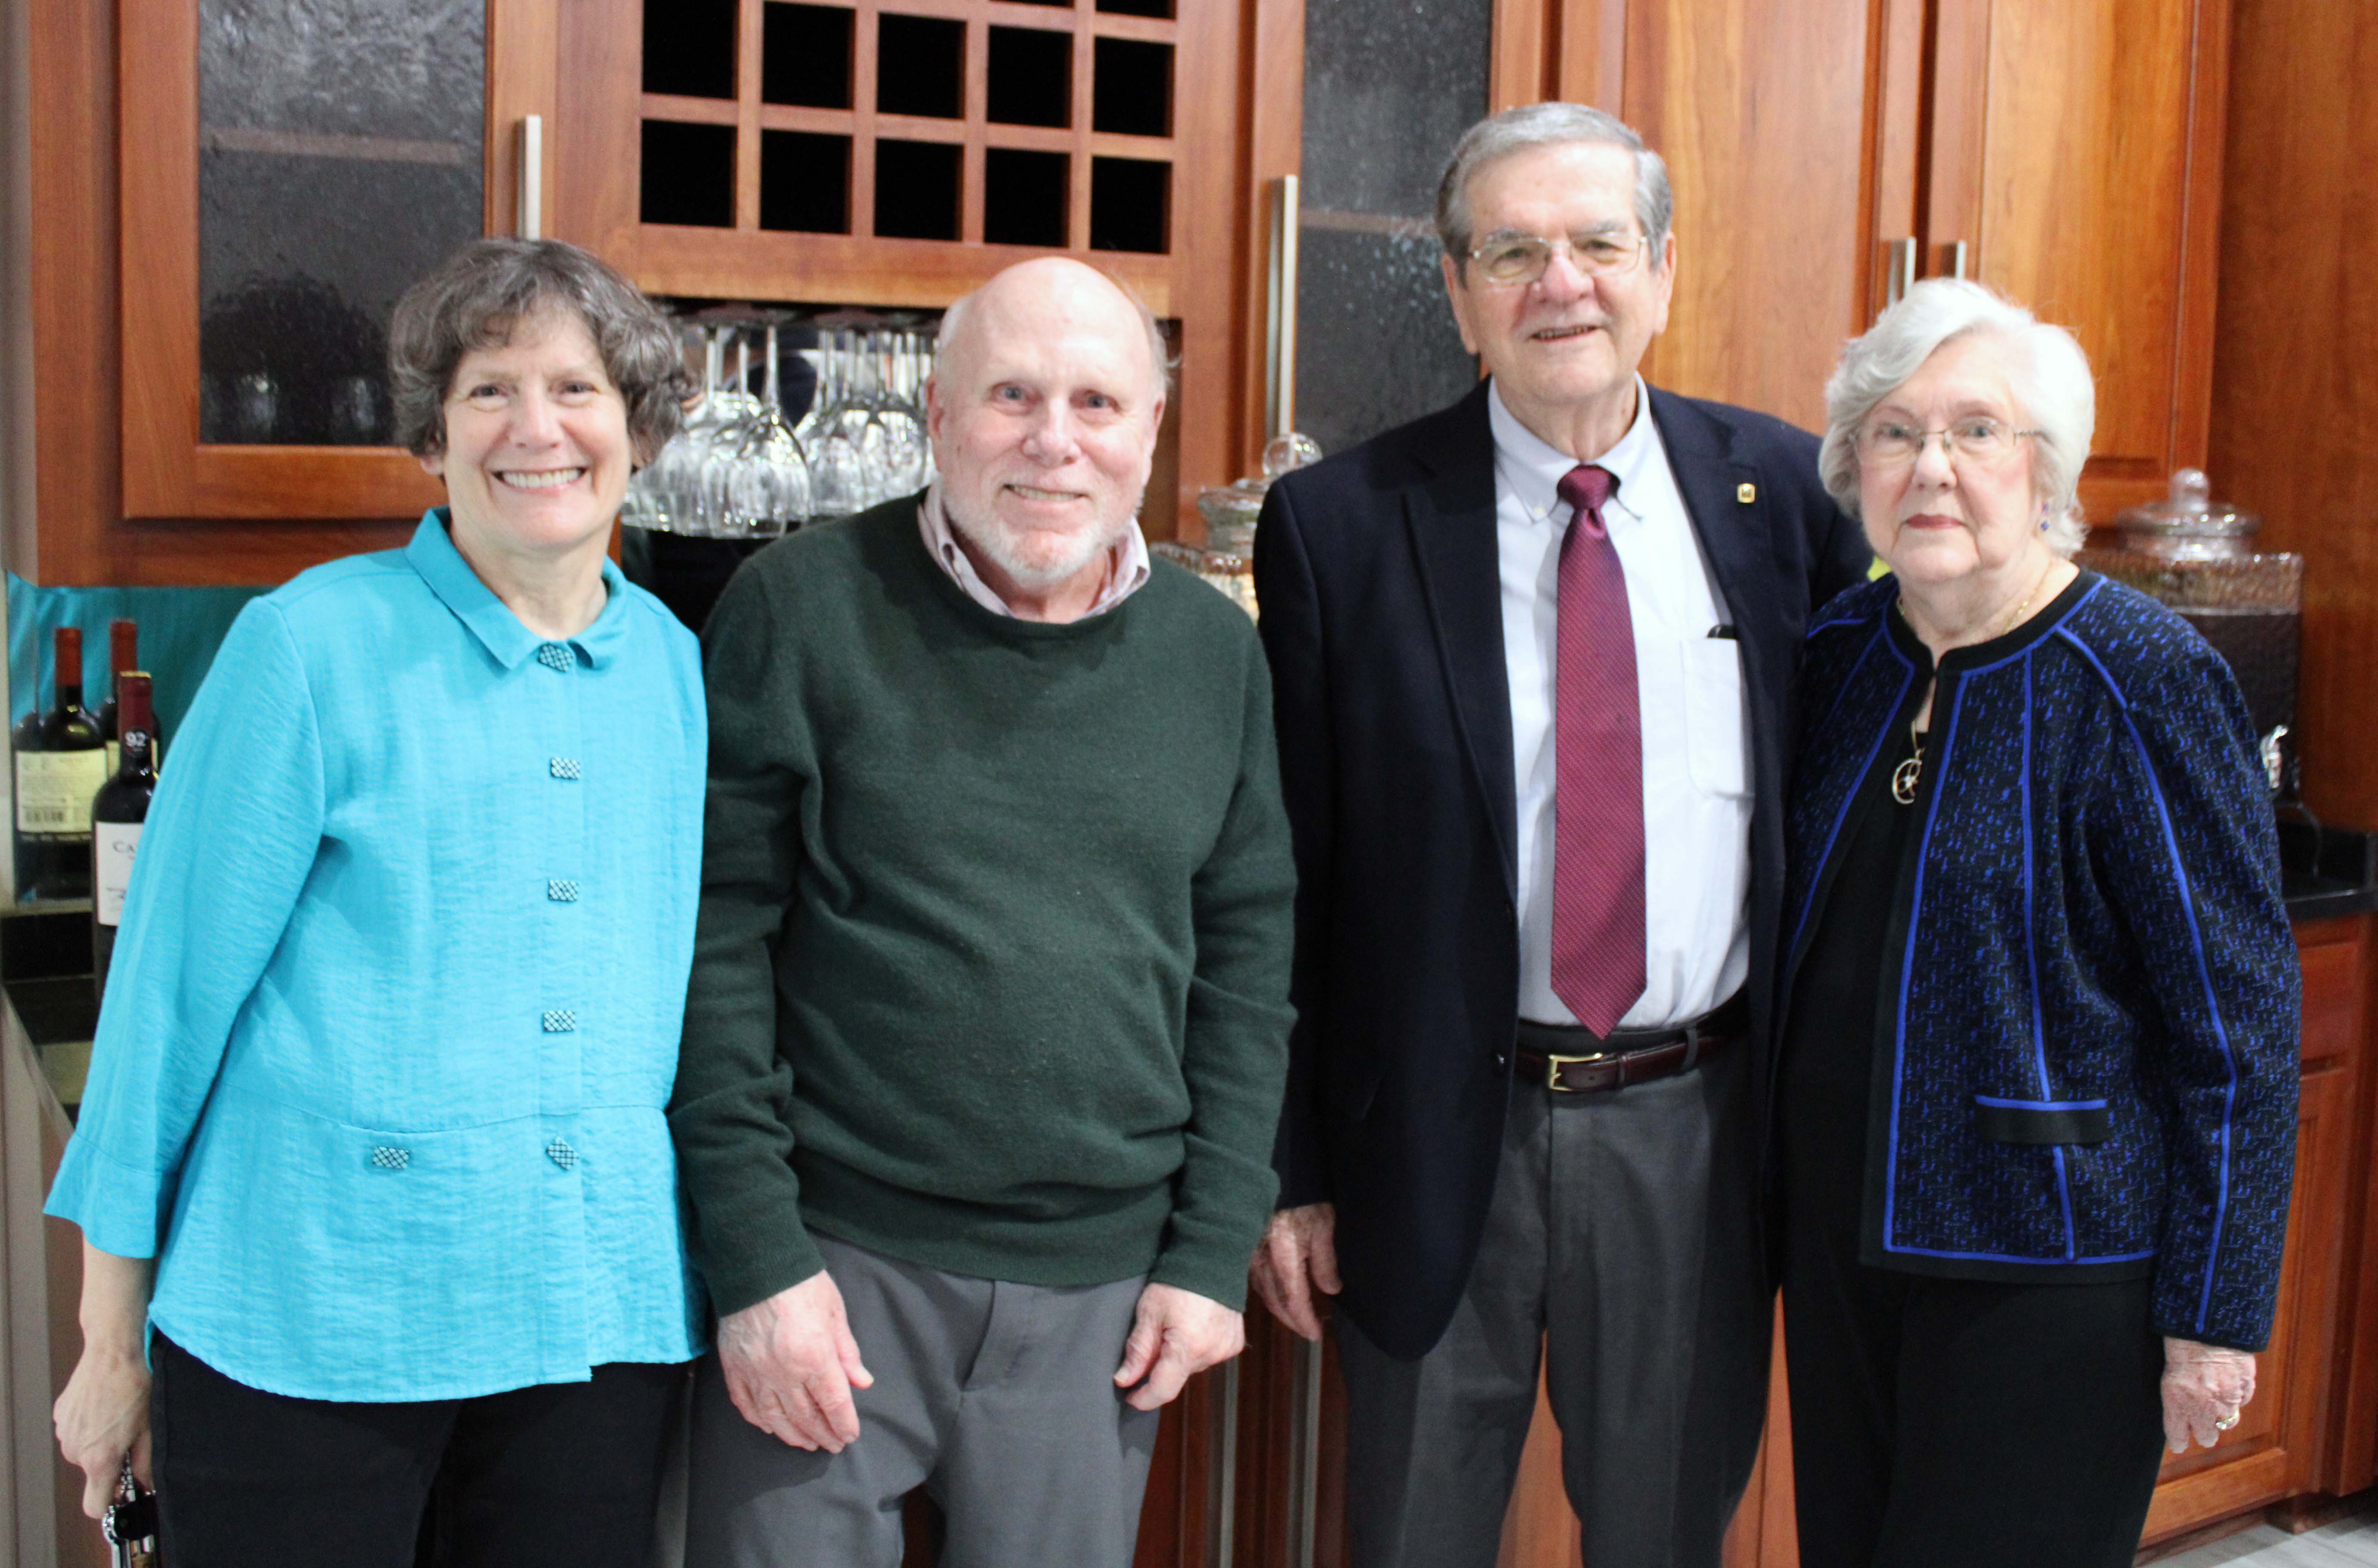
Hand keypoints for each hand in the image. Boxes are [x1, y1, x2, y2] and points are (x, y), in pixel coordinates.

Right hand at [54, 1346, 151, 1518]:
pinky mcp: (60, 1416)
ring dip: (99, 1441)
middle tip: (130, 1434)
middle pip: (93, 1472)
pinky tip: (104, 1404)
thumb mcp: (149, 1429)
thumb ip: (146, 1464)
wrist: (112, 1352)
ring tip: (117, 1415)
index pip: (95, 1506)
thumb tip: (146, 1486)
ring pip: (84, 1451)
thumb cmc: (135, 1387)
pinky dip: (89, 1425)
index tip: (125, 1486)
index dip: (111, 1499)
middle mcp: (75, 1451)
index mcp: (98, 1459)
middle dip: (111, 1461)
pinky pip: (76, 1431)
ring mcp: (64, 1433)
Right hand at [717, 1271, 874, 1452]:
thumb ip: (847, 1352)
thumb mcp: (834, 1312)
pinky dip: (759, 1420)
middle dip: (822, 1434)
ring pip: (774, 1418)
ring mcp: (754, 1372)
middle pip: (805, 1416)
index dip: (843, 1424)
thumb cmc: (801, 1283)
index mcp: (813, 1357)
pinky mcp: (733, 1367)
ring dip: (793, 1435)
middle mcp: (783, 1372)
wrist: (755, 1263)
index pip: (833, 1403)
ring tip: (806, 1444)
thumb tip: (861, 1383)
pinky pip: (745, 1403)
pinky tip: (770, 1427)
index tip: (850, 1436)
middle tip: (832, 1445)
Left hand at [1114, 1283, 1244, 1410]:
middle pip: (1177, 1376)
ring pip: (1192, 1366)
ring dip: (1180, 1356)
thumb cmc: (1176, 1281)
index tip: (1130, 1395)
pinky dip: (1197, 1347)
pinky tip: (1193, 1326)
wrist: (1210, 1257)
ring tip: (1175, 1325)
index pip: (1163, 1390)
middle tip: (1153, 1338)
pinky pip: (1209, 1355)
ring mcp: (1226, 1348)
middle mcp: (1211, 1353)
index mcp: (1188, 1348)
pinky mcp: (1234, 1342)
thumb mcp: (1148, 1313)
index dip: (1143, 1398)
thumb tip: (1124, 1379)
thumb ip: (1138, 1351)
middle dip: (1160, 1366)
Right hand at [1249, 1202, 1340, 1341]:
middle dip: (1292, 1320)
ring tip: (1294, 1315)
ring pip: (1263, 1292)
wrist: (1277, 1174)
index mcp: (1284, 1258)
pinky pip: (1255, 1278)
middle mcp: (1263, 1261)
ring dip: (1279, 1308)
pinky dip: (1267, 1292)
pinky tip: (1276, 1292)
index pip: (1294, 1301)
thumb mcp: (1323, 1225)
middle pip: (1275, 1302)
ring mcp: (1250, 1255)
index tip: (1315, 1333)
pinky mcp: (1246, 1248)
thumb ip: (1326, 1261)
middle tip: (1307, 1330)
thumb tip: (1331, 1289)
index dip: (1304, 1321)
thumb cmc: (1303, 1197)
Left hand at [2161, 1337, 2255, 1453]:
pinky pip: (2243, 1401)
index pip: (2178, 1435)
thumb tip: (2181, 1417)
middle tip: (2200, 1422)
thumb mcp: (2168, 1374)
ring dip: (2222, 1414)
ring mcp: (2227, 1398)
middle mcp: (2204, 1405)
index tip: (2179, 1443)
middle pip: (2208, 1437)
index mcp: (2177, 1401)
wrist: (2205, 1323)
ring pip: (2228, 1421)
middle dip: (2203, 1431)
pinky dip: (2238, 1396)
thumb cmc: (2180, 1344)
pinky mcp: (2245, 1386)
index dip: (2179, 1441)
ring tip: (2215, 1400)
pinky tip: (2229, 1384)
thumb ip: (2176, 1399)